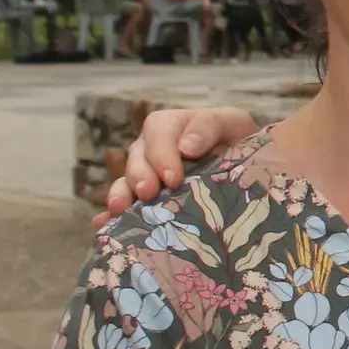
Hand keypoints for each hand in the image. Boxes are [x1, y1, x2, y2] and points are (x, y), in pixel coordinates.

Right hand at [95, 105, 257, 228]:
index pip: (157, 132)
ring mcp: (144, 176)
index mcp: (170, 126)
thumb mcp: (232, 123)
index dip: (161, 154)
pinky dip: (109, 217)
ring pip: (124, 183)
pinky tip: (103, 225)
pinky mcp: (143, 201)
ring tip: (121, 209)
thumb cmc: (236, 140)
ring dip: (120, 195)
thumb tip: (186, 147)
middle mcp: (150, 151)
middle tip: (148, 193)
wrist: (245, 167)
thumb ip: (210, 126)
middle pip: (136, 159)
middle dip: (139, 176)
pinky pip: (121, 207)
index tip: (174, 178)